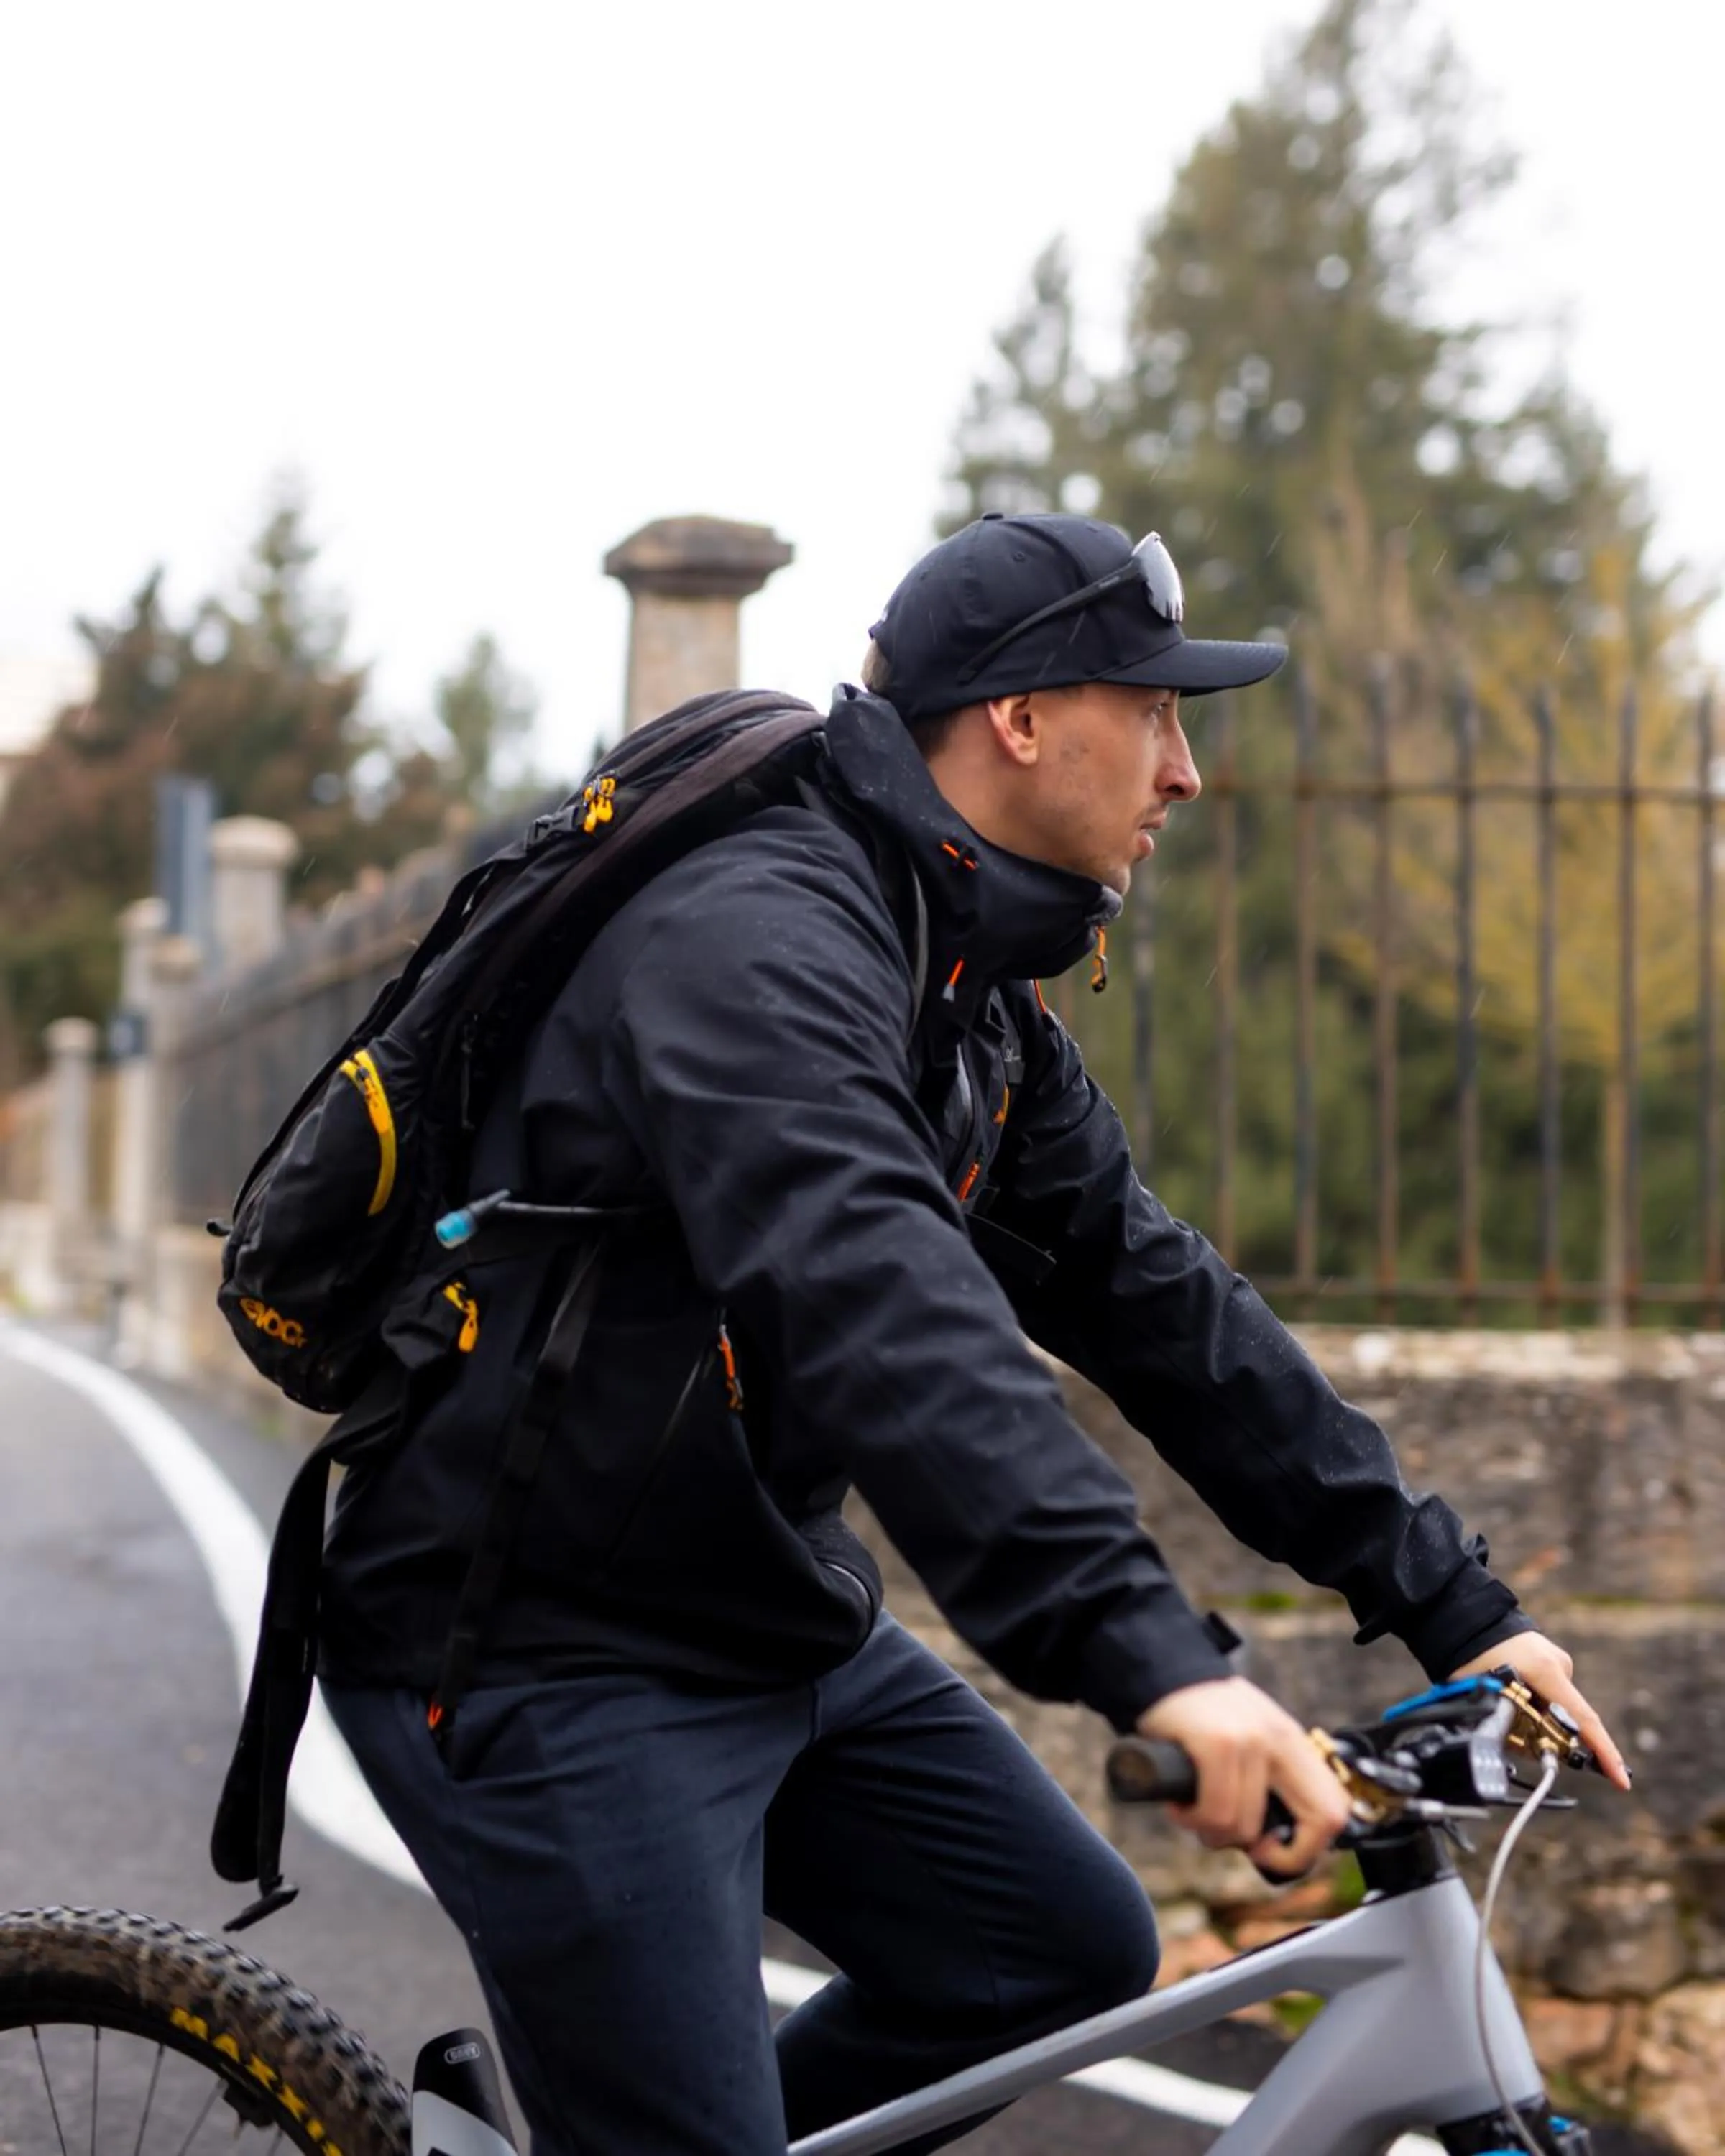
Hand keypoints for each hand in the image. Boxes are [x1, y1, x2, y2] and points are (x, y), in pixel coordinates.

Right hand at [1137, 1676, 1352, 1876]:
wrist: (1161, 1673)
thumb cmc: (1202, 1719)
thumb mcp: (1251, 1739)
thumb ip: (1271, 1779)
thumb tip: (1281, 1842)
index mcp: (1294, 1742)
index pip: (1336, 1807)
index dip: (1311, 1847)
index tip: (1273, 1849)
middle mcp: (1280, 1738)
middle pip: (1323, 1821)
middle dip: (1287, 1856)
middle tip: (1249, 1849)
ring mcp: (1251, 1739)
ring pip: (1248, 1828)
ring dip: (1214, 1835)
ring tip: (1195, 1813)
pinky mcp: (1218, 1743)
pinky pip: (1215, 1813)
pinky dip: (1191, 1820)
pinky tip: (1179, 1805)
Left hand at [1448, 1632, 1631, 1792]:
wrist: (1462, 1612)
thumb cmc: (1468, 1651)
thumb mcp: (1482, 1693)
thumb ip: (1504, 1724)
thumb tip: (1524, 1751)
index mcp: (1545, 1671)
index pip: (1584, 1719)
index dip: (1603, 1753)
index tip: (1621, 1781)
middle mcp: (1557, 1663)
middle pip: (1565, 1717)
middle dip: (1546, 1735)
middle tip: (1514, 1733)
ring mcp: (1553, 1658)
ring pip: (1551, 1706)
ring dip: (1533, 1718)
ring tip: (1500, 1703)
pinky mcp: (1546, 1657)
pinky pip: (1545, 1692)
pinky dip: (1532, 1703)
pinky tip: (1507, 1695)